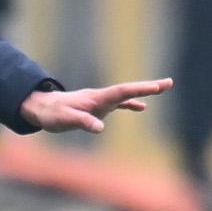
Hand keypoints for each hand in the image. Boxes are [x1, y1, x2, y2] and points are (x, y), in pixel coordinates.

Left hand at [19, 77, 172, 133]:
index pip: (123, 91)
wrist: (42, 108)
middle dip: (149, 86)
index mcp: (97, 98)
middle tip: (169, 82)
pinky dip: (132, 103)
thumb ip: (83, 122)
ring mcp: (100, 101)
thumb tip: (101, 128)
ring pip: (126, 94)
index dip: (141, 89)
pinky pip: (119, 103)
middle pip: (129, 89)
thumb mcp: (67, 120)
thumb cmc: (54, 114)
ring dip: (144, 92)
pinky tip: (142, 107)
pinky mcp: (97, 106)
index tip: (158, 86)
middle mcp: (101, 97)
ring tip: (162, 88)